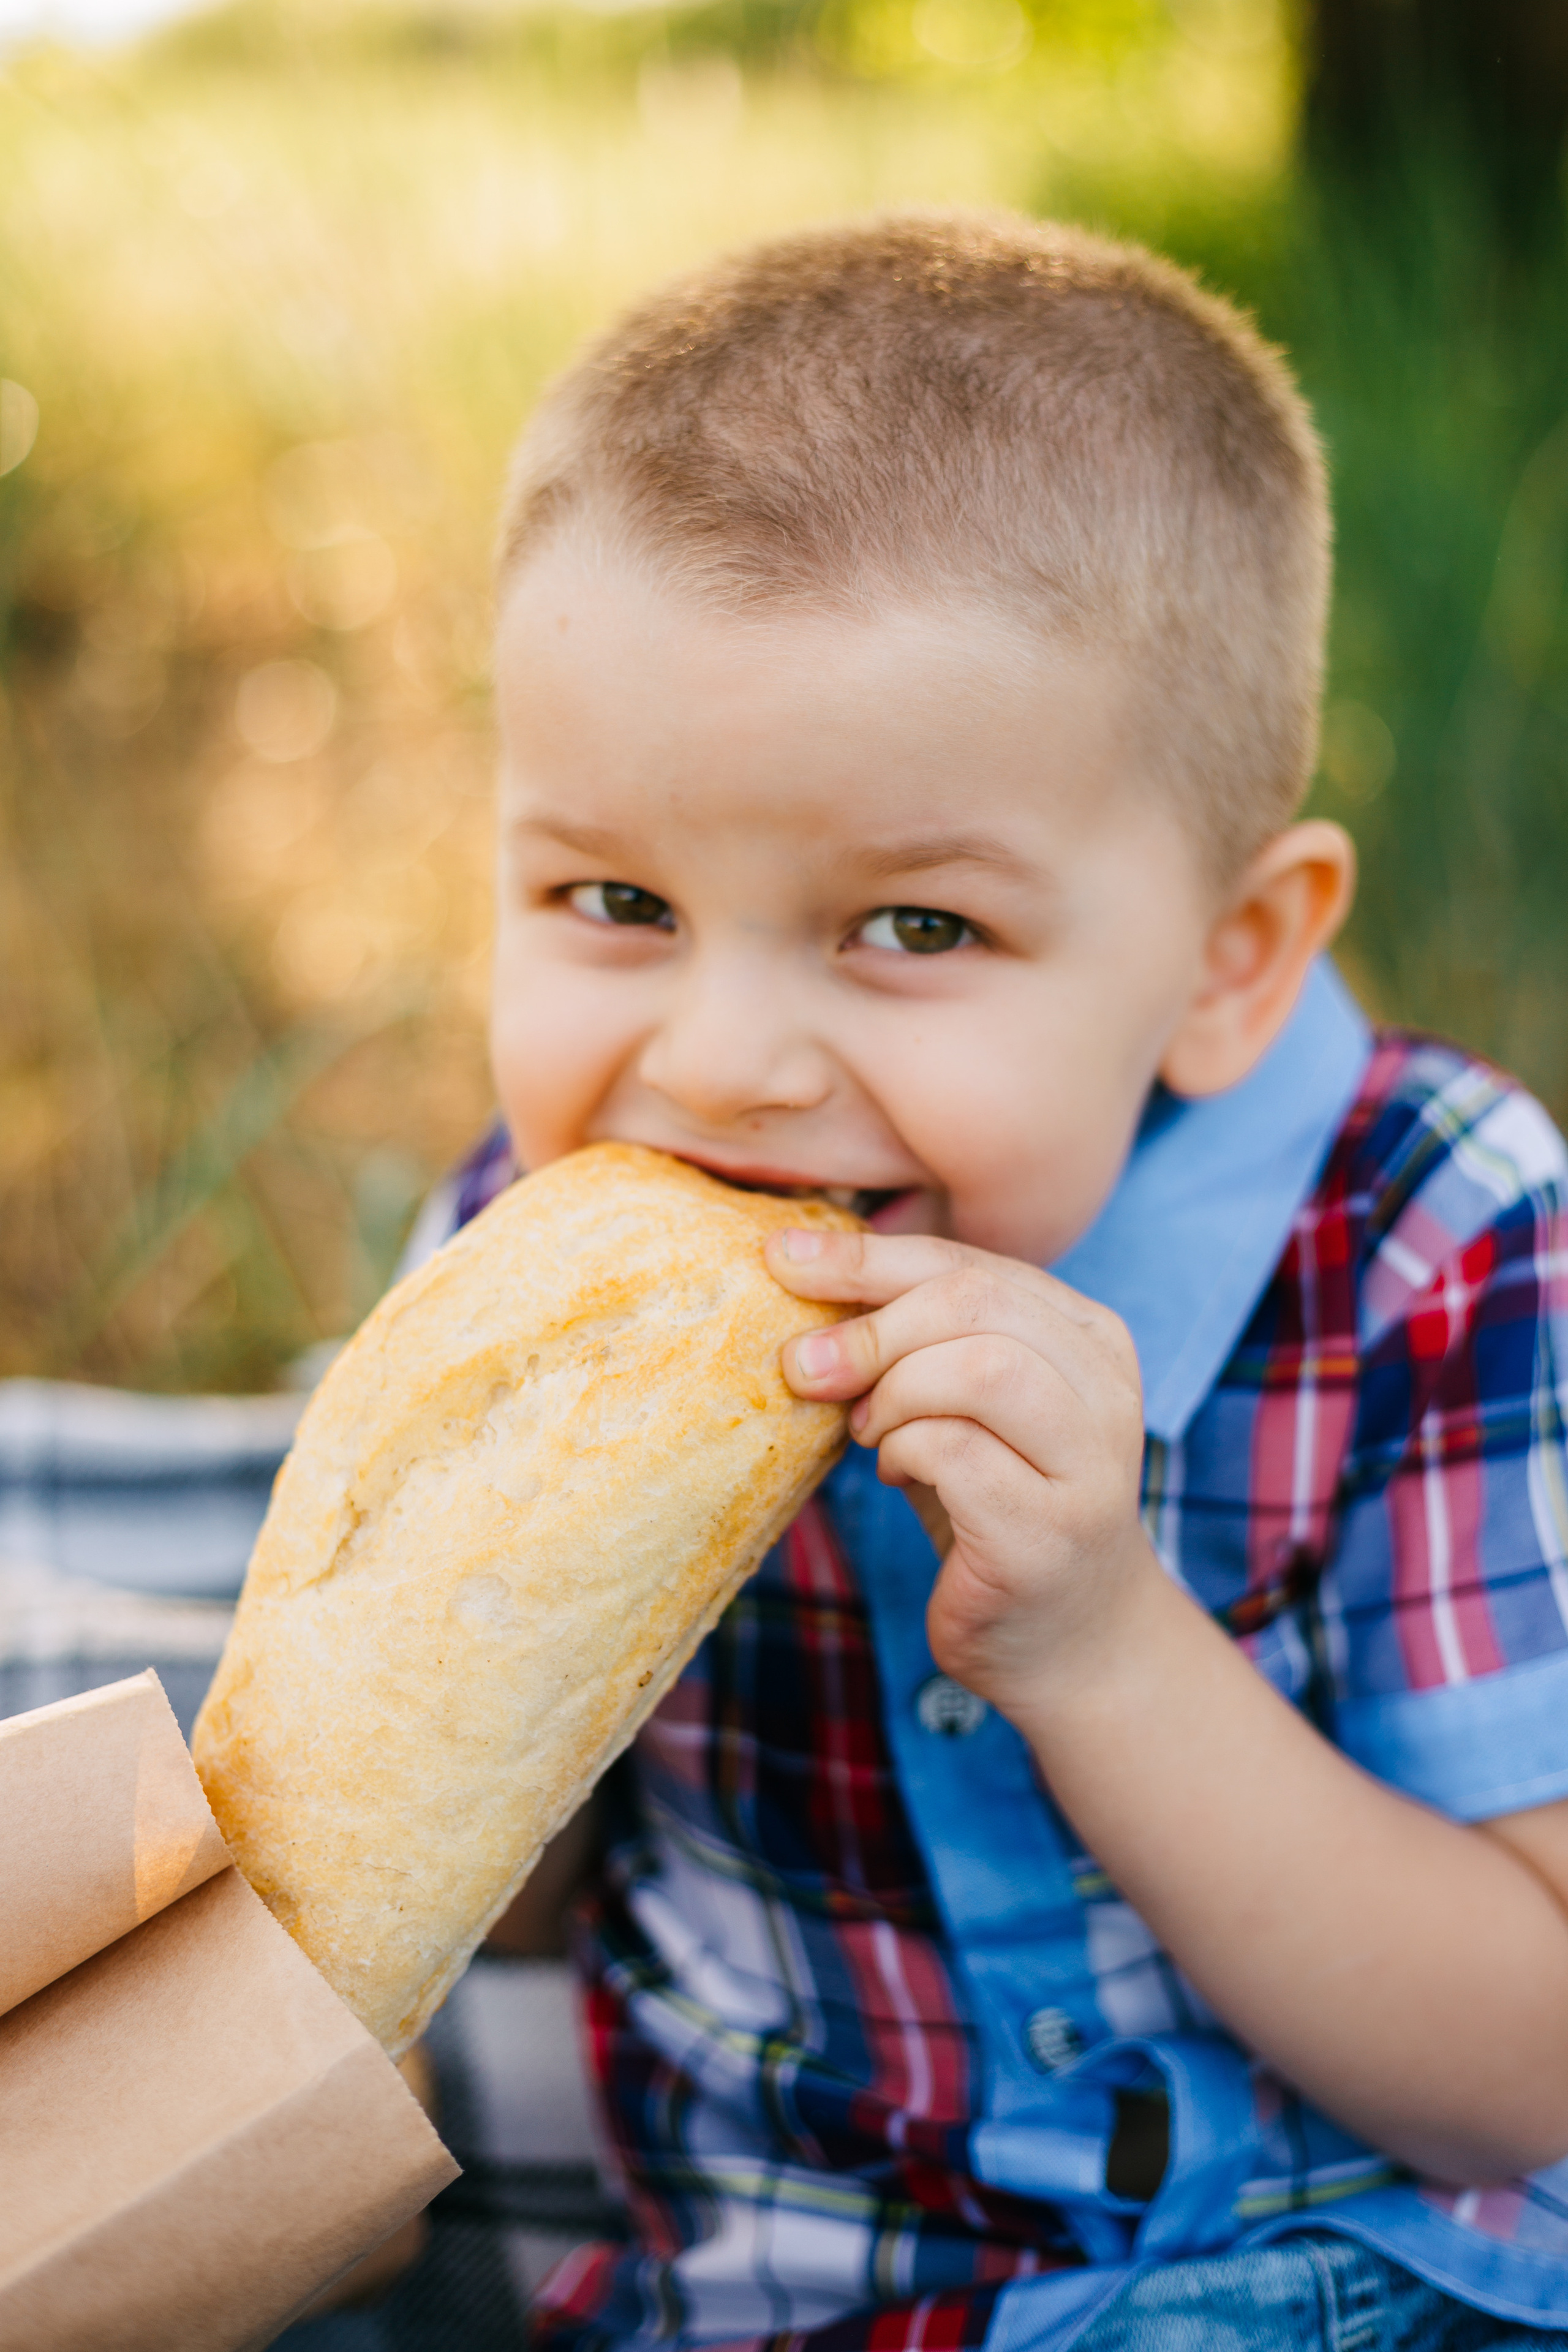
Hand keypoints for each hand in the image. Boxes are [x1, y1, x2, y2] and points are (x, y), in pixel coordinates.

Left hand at [768, 1227, 1156, 1723]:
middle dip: (870, 1327)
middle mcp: (1107, 1391)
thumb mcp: (966, 1406)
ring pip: (977, 1368)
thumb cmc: (999, 1507)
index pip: (970, 1263)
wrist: (1071, 1642)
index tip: (783, 1260)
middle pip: (975, 1302)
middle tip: (806, 1368)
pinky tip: (898, 1475)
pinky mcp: (1051, 1531)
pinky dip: (902, 1453)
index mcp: (1090, 1337)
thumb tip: (804, 1273)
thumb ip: (920, 1341)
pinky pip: (953, 1452)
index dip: (867, 1258)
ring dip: (893, 1393)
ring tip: (869, 1432)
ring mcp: (1090, 1464)